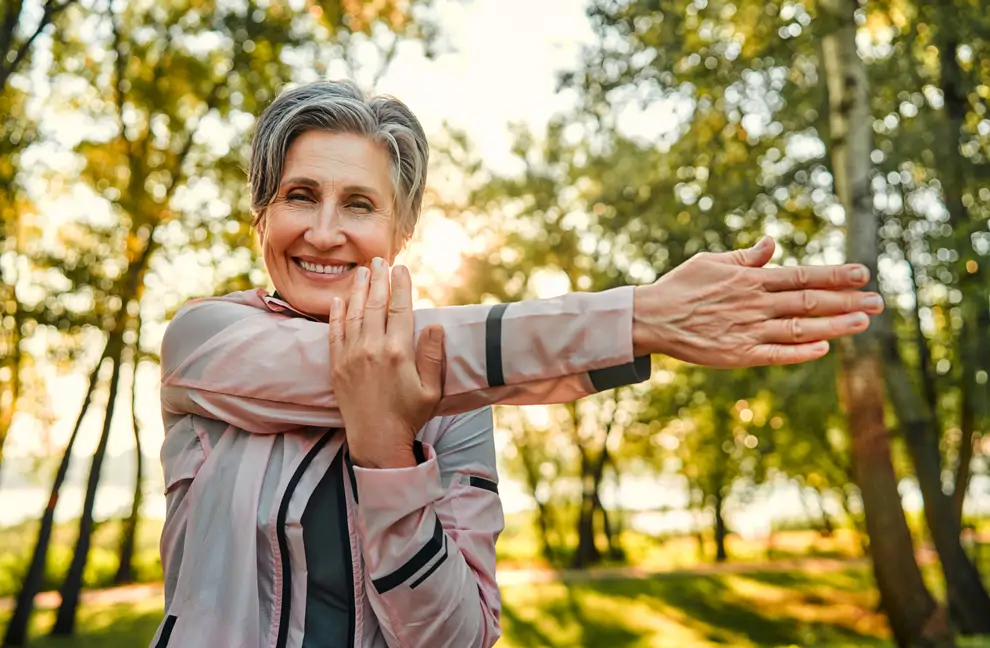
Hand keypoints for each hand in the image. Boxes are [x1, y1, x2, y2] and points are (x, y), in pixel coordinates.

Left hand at [329, 258, 445, 468]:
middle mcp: (372, 349)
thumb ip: (432, 355)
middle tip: (380, 260)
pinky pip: (334, 333)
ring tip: (362, 271)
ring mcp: (351, 356)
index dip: (401, 286)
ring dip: (358, 290)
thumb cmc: (409, 415)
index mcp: (397, 352)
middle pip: (375, 305)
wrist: (376, 440)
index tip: (402, 268)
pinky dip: (337, 314)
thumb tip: (433, 324)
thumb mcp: (431, 388)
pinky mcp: (337, 366)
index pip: (400, 309)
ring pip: (354, 314)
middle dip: (378, 280)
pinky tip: (340, 299)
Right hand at [631, 236, 883, 366]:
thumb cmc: (680, 287)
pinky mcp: (738, 354)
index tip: (862, 273)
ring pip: (799, 329)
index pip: (801, 275)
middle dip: (846, 301)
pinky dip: (801, 353)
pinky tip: (825, 349)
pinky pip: (775, 354)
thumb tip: (772, 243)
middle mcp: (754, 304)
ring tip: (863, 322)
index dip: (834, 275)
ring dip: (834, 326)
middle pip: (809, 302)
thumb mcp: (711, 262)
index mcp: (750, 280)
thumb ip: (745, 257)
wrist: (651, 318)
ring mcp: (748, 330)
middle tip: (877, 302)